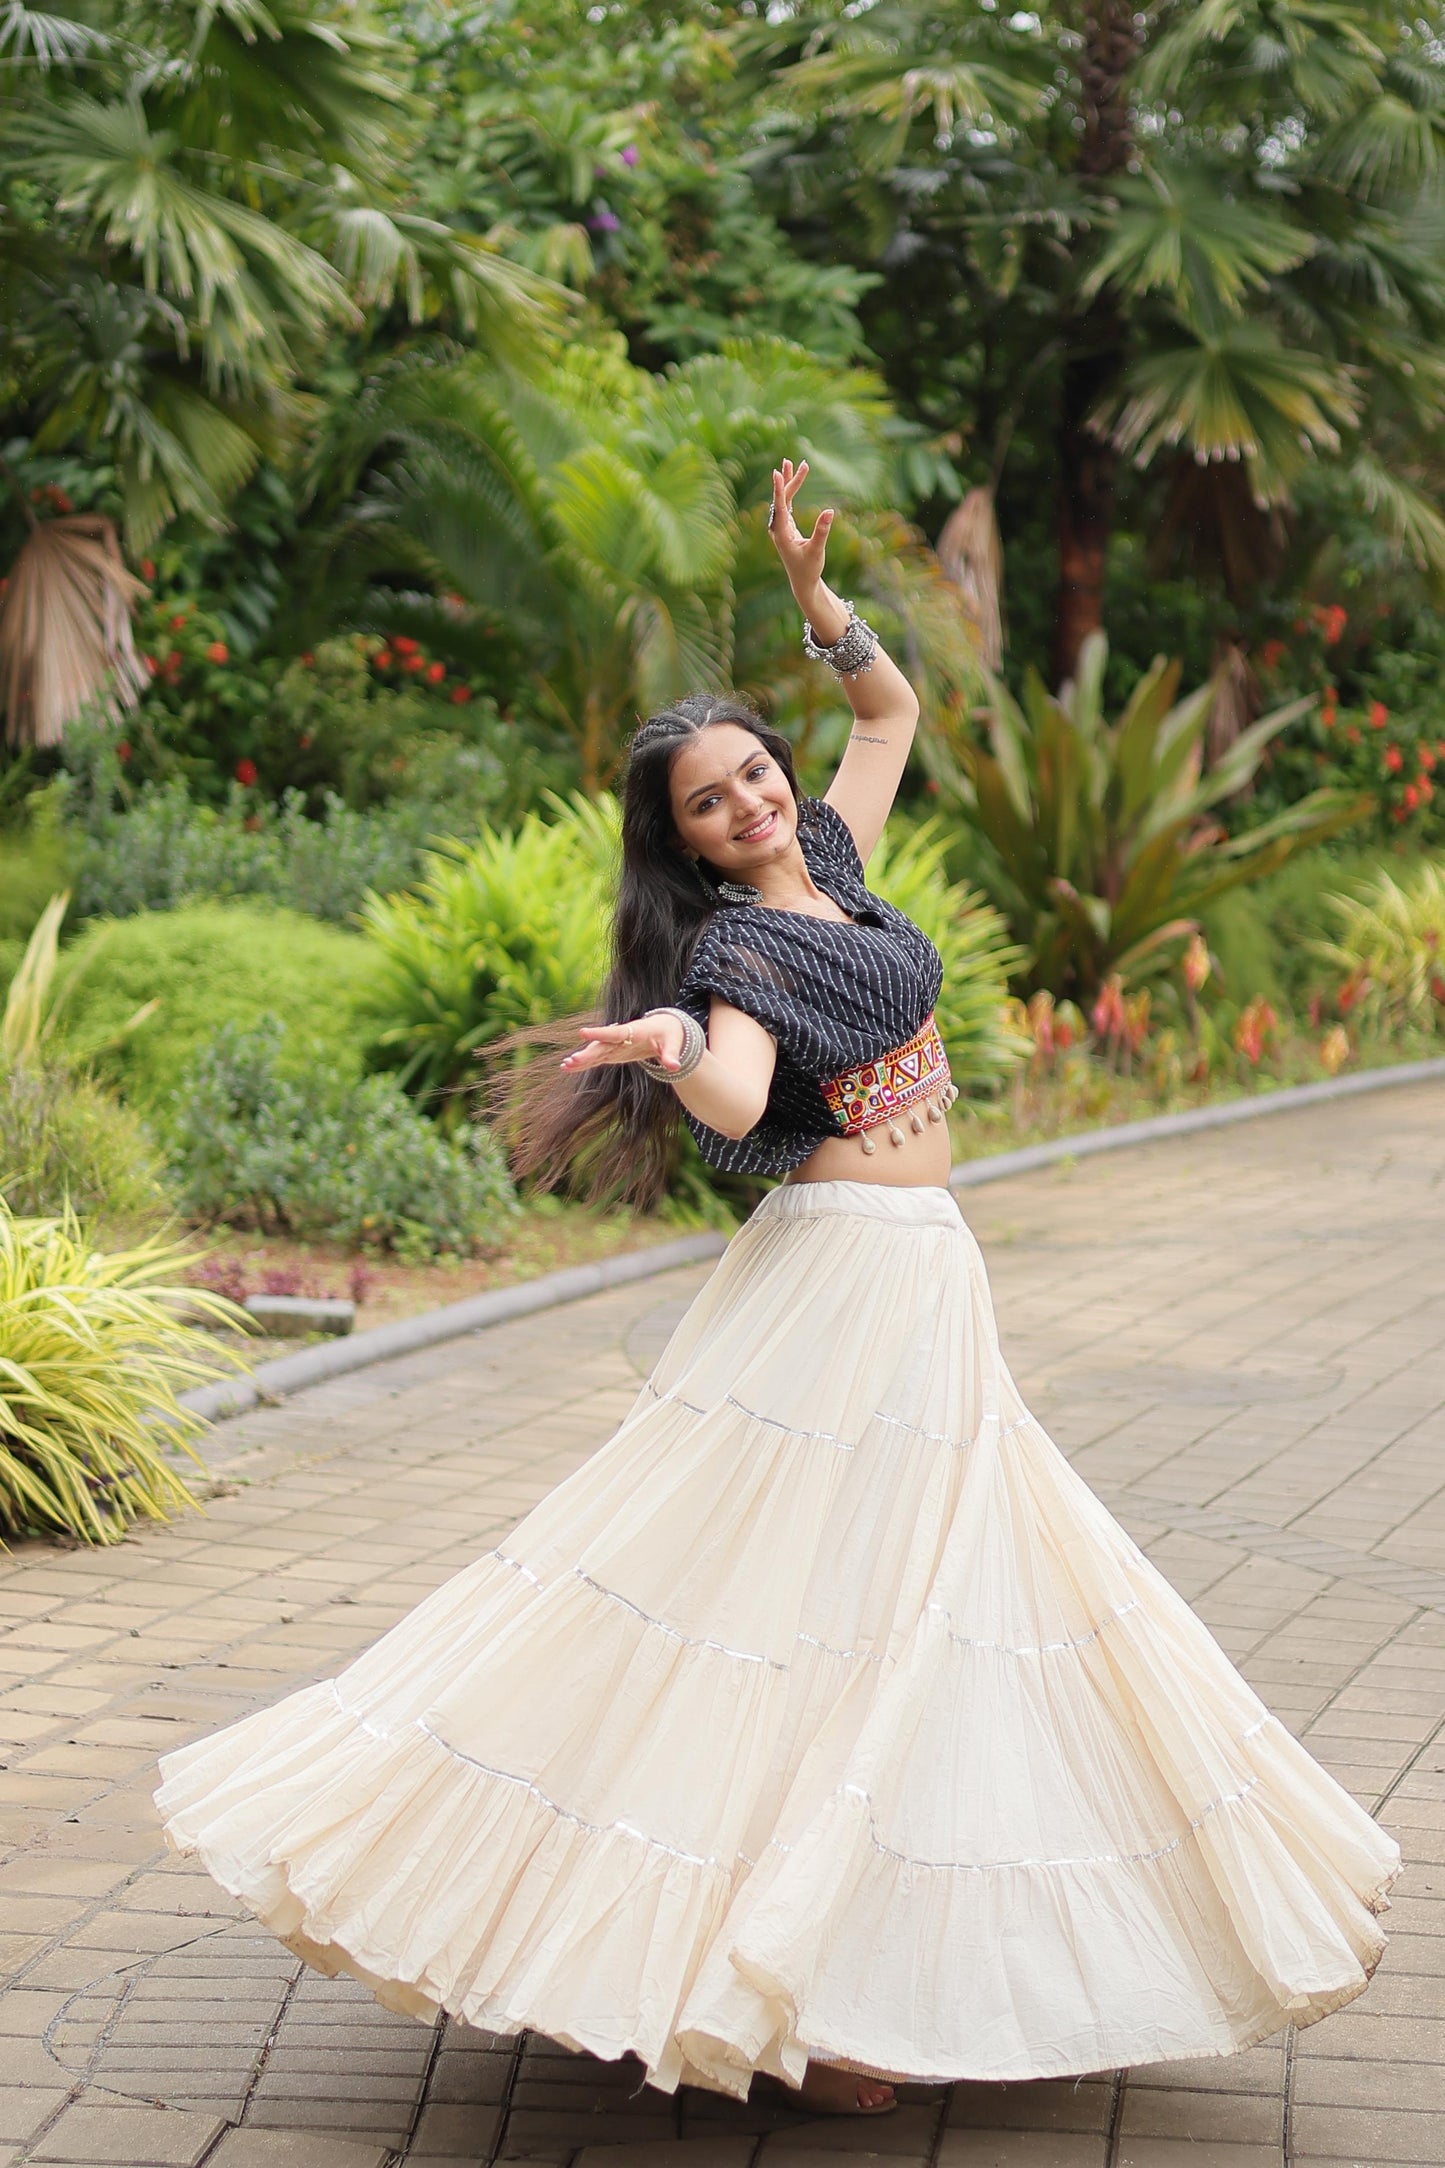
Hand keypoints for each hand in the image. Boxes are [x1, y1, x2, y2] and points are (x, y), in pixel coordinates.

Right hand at [561, 1012, 687, 1072]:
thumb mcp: (673, 1043)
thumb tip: (675, 1067)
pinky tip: (568, 1067)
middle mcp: (621, 1037)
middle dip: (587, 1053)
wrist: (663, 1027)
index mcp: (634, 1031)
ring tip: (565, 1066)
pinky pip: (596, 1058)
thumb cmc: (669, 1034)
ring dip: (581, 1059)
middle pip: (601, 1045)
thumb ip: (671, 1055)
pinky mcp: (613, 1052)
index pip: (615, 1032)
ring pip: (596, 1051)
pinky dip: (584, 1063)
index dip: (599, 1033)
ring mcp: (615, 1045)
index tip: (582, 1032)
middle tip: (571, 1061)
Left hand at [767, 457, 833, 609]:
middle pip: (782, 499)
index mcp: (782, 533)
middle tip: (799, 462)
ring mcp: (781, 527)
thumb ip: (822, 531)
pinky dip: (790, 493)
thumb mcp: (817, 550)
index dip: (778, 489)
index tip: (776, 472)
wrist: (802, 582)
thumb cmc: (809, 568)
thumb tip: (830, 511)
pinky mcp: (787, 527)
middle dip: (790, 480)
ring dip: (788, 482)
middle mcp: (778, 528)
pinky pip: (787, 505)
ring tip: (789, 463)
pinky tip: (792, 481)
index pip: (779, 506)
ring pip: (783, 500)